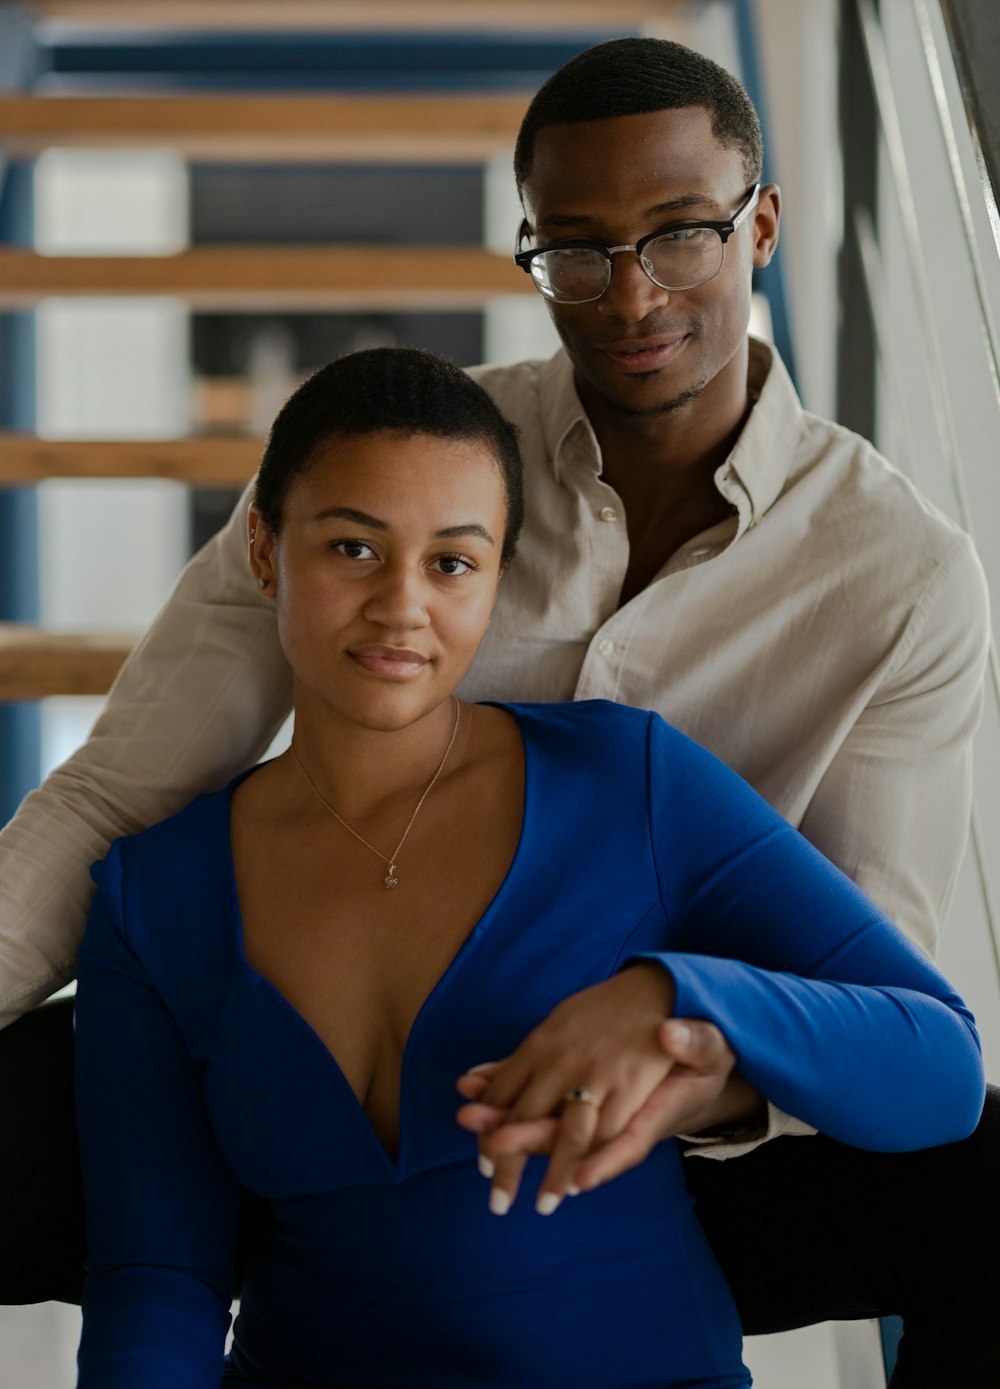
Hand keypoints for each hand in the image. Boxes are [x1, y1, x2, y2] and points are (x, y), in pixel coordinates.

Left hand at [457, 1003, 755, 1213]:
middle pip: (572, 1143)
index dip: (604, 1163)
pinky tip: (474, 1085)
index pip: (628, 1145)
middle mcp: (619, 1118)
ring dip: (507, 1122)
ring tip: (469, 1114)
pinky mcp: (578, 1099)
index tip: (578, 1181)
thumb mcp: (708, 1046)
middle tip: (491, 1145)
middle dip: (532, 1145)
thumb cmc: (699, 1056)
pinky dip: (507, 1097)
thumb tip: (672, 1034)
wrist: (692, 1063)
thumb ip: (695, 1042)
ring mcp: (596, 1111)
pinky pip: (539, 1105)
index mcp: (654, 1110)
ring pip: (548, 1127)